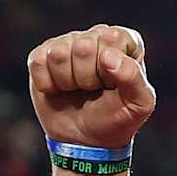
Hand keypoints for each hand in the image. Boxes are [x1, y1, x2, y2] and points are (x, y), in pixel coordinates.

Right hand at [25, 24, 154, 149]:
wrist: (87, 139)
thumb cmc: (118, 117)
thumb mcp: (139, 103)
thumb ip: (134, 78)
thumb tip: (108, 56)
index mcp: (124, 41)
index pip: (112, 38)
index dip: (111, 67)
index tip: (114, 83)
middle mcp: (95, 36)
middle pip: (83, 46)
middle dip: (88, 78)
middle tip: (94, 90)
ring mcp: (66, 43)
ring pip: (59, 54)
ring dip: (68, 82)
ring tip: (78, 89)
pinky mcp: (42, 55)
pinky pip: (37, 62)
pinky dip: (48, 84)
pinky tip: (60, 89)